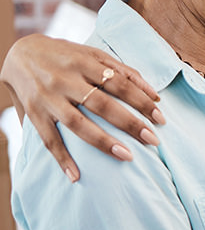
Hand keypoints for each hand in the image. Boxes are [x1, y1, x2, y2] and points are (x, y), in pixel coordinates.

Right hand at [0, 35, 163, 181]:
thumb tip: (156, 96)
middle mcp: (65, 80)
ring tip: (127, 157)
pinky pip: (48, 140)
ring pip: (78, 123)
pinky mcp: (34, 113)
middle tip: (153, 140)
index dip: (142, 101)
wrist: (19, 53)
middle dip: (130, 123)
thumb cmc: (66, 55)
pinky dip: (62, 159)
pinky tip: (76, 176)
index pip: (120, 84)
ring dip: (103, 142)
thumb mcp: (94, 54)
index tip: (161, 119)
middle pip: (102, 104)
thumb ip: (125, 72)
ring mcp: (49, 98)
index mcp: (84, 63)